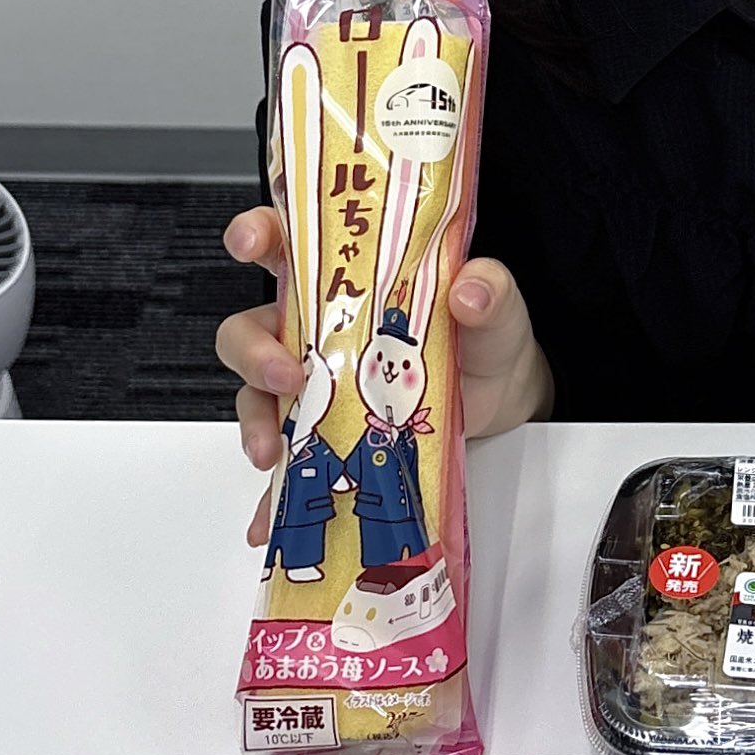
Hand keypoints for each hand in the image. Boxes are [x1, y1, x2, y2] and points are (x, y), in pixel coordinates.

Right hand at [217, 210, 555, 545]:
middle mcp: (318, 331)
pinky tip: (266, 521)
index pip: (289, 245)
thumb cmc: (485, 338)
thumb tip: (471, 290)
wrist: (502, 399)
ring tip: (272, 452)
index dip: (260, 234)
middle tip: (286, 375)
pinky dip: (269, 497)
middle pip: (252, 329)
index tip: (254, 242)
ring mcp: (317, 388)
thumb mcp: (496, 308)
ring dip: (254, 423)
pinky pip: (286, 468)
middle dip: (253, 351)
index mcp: (351, 283)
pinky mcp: (326, 438)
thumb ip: (490, 290)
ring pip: (255, 396)